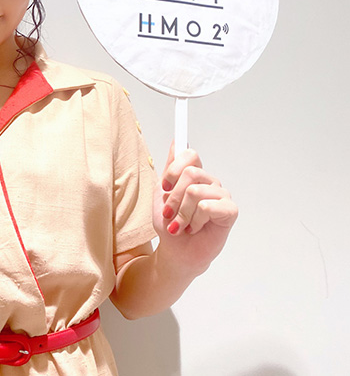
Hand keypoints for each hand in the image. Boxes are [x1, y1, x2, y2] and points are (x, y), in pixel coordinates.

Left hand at [153, 144, 237, 275]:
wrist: (175, 251)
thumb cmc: (170, 224)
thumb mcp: (161, 193)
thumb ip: (171, 168)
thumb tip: (178, 141)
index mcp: (194, 175)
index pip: (189, 154)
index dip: (174, 168)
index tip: (165, 184)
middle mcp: (209, 182)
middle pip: (190, 173)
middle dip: (173, 197)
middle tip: (170, 214)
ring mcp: (221, 195)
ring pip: (195, 192)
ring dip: (182, 213)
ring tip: (182, 225)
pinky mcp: (230, 211)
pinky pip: (208, 206)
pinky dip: (195, 220)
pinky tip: (196, 228)